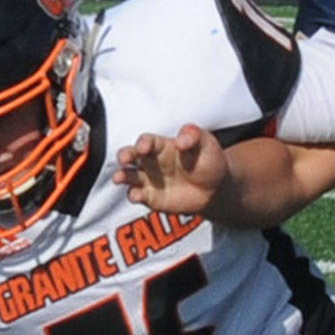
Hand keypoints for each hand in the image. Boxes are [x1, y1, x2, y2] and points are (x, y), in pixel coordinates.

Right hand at [112, 123, 227, 213]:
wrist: (215, 188)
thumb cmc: (208, 160)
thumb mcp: (206, 144)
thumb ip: (194, 137)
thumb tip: (180, 140)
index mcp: (162, 146)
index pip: (147, 141)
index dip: (143, 143)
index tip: (144, 147)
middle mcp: (150, 161)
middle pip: (130, 155)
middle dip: (124, 155)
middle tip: (124, 159)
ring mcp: (148, 179)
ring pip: (128, 176)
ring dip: (121, 176)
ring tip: (119, 178)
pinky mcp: (150, 197)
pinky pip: (136, 195)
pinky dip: (134, 195)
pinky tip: (138, 196)